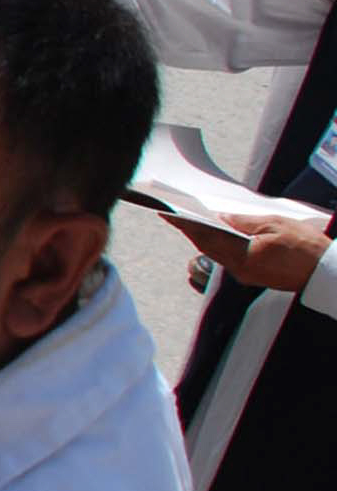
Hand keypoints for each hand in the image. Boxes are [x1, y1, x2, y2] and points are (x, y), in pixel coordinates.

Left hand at [188, 214, 331, 293]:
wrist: (325, 271)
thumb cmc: (306, 247)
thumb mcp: (275, 225)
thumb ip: (245, 222)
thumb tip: (222, 217)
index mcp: (243, 256)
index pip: (206, 238)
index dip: (186, 225)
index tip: (170, 214)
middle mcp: (239, 270)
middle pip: (208, 247)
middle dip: (192, 230)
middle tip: (177, 214)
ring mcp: (245, 275)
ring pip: (217, 254)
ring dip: (205, 238)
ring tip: (194, 220)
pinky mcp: (253, 276)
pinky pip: (229, 259)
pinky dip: (220, 246)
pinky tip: (218, 234)